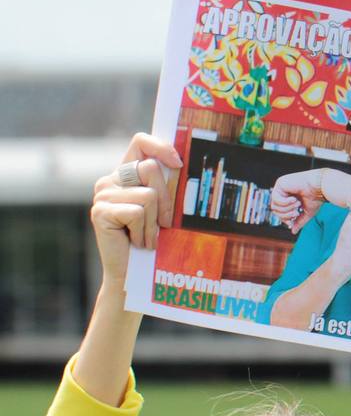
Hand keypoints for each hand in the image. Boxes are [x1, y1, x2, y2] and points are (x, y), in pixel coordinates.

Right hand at [90, 134, 181, 288]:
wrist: (134, 273)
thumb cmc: (155, 241)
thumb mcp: (164, 209)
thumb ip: (167, 185)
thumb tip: (184, 164)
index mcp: (126, 174)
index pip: (140, 142)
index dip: (160, 146)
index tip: (178, 163)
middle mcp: (110, 180)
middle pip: (149, 169)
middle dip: (166, 199)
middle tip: (163, 224)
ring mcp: (103, 194)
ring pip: (148, 194)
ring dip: (154, 222)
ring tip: (147, 237)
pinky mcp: (100, 211)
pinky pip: (137, 212)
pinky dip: (144, 231)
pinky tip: (137, 242)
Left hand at [270, 169, 325, 233]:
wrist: (319, 187)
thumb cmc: (316, 197)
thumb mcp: (307, 213)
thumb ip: (299, 221)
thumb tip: (293, 231)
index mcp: (289, 198)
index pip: (279, 212)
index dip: (284, 218)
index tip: (292, 220)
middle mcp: (284, 192)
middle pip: (275, 210)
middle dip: (286, 214)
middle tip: (297, 212)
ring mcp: (281, 188)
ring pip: (274, 205)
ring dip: (287, 208)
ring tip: (298, 203)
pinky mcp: (280, 183)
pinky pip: (275, 198)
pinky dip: (285, 202)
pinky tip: (294, 199)